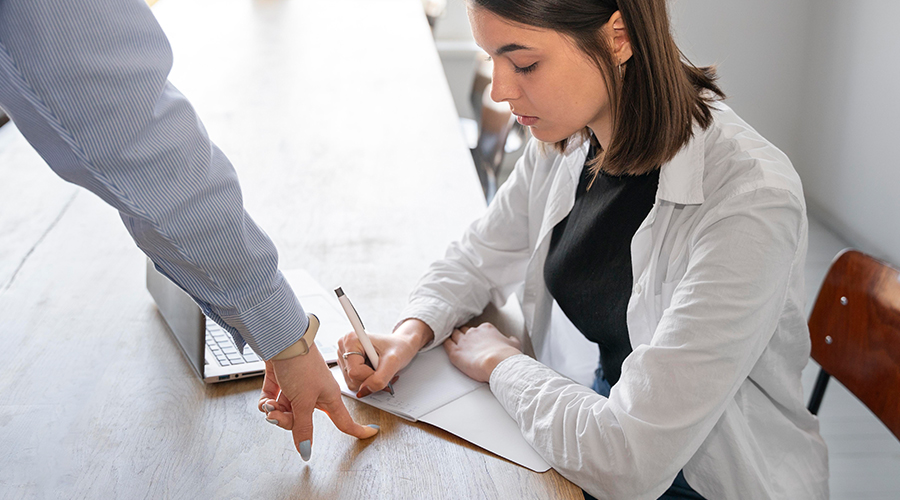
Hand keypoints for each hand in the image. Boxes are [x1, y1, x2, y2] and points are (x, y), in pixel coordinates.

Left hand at [256, 344, 377, 460]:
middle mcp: (315, 392)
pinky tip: (265, 400)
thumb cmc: (300, 364)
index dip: (357, 429)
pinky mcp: (282, 380)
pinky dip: (267, 402)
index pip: (344, 420)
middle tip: (278, 415)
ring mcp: (298, 386)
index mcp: (329, 397)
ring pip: (286, 411)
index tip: (369, 434)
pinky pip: (274, 401)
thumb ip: (302, 427)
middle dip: (287, 421)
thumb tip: (305, 450)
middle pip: (304, 420)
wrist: (281, 341)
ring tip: (269, 405)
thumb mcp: (303, 402)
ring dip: (274, 411)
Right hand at [336, 319, 432, 397]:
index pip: (354, 371)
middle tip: (384, 369)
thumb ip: (379, 379)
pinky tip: (375, 372)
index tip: (382, 368)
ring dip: (370, 381)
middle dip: (371, 379)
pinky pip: (354, 382)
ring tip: (380, 369)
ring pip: (352, 382)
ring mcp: (344, 357)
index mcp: (351, 340)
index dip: (370, 376)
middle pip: (352, 378)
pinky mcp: (347, 365)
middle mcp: (344, 347)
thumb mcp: (393, 362)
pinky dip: (367, 382)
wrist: (401, 346)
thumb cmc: (398, 347)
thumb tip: (363, 391)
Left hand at [444, 322, 521, 381]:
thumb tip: (511, 339)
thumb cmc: (506, 355)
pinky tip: (446, 344)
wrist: (497, 363)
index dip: (477, 334)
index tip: (479, 340)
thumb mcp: (514, 344)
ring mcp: (463, 341)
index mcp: (486, 329)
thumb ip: (511, 340)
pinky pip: (447, 344)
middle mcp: (473, 332)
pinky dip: (446, 343)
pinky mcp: (455, 353)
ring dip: (454, 337)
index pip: (478, 329)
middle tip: (465, 341)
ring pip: (455, 335)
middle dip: (464, 334)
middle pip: (465, 330)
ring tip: (453, 341)